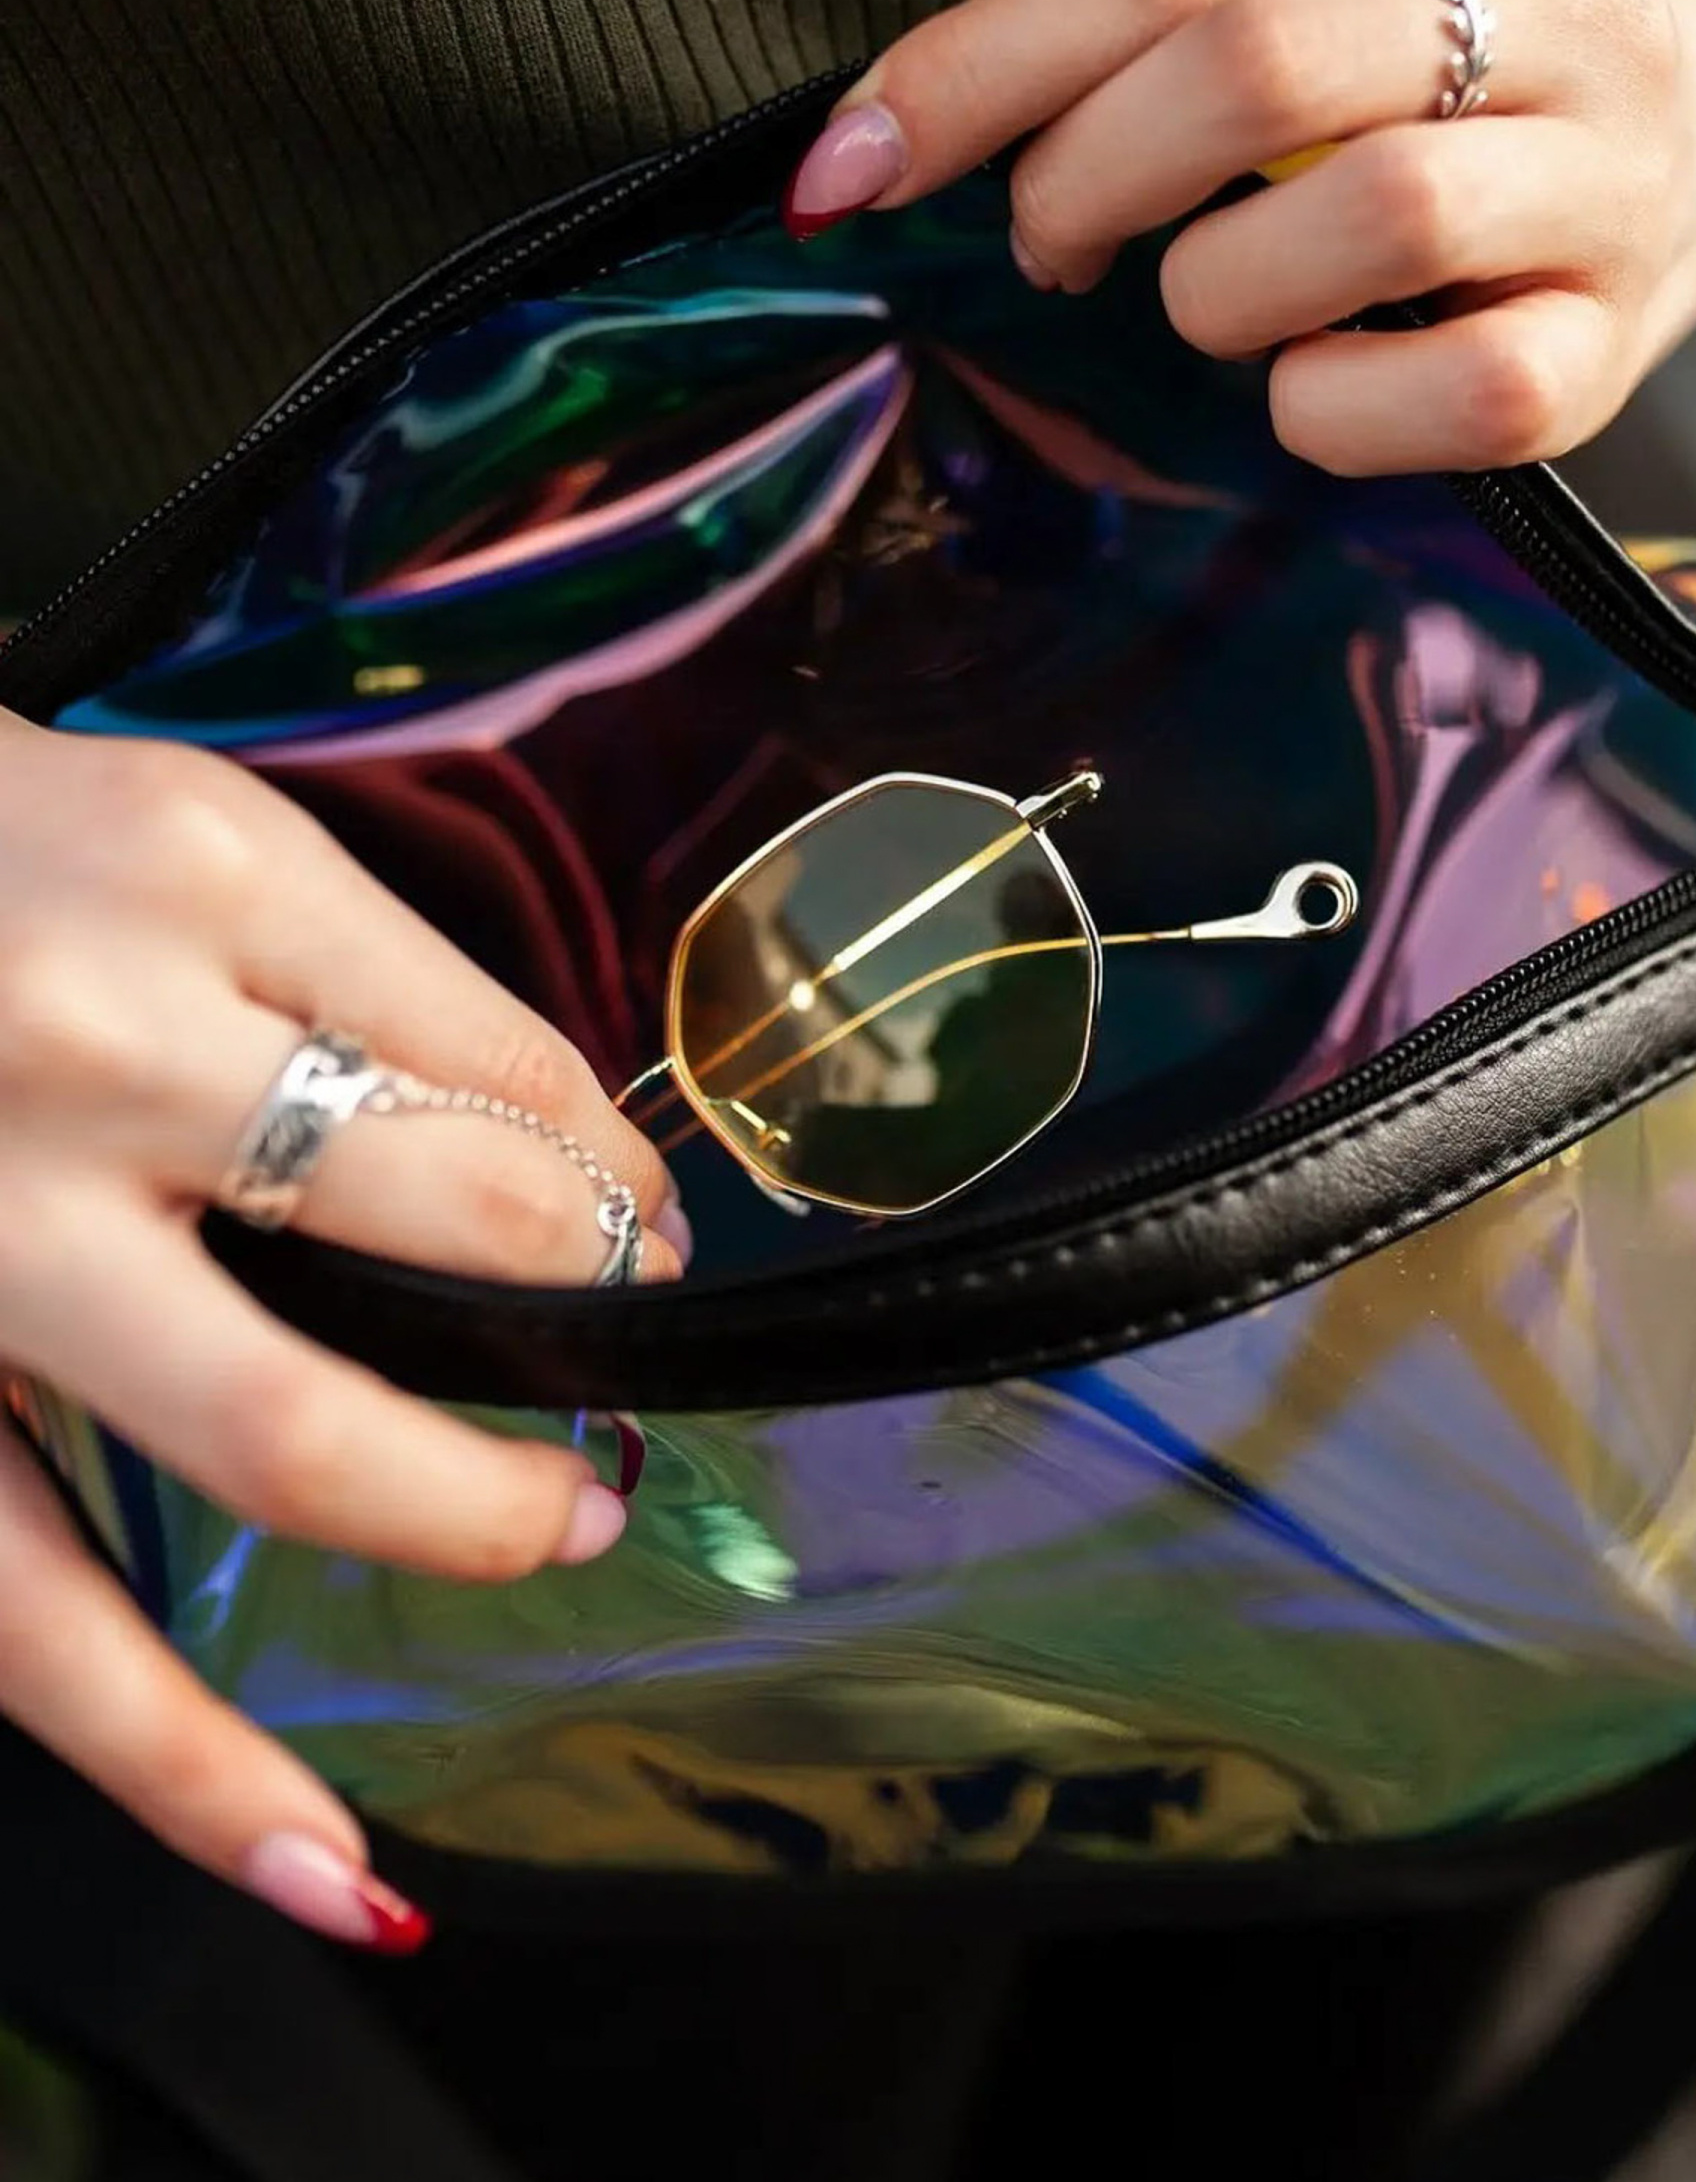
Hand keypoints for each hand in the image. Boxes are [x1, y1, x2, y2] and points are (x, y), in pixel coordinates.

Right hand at [0, 714, 685, 1948]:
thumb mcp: (199, 835)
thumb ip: (370, 981)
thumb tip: (570, 1168)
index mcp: (203, 876)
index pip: (505, 1067)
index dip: (608, 1179)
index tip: (630, 1229)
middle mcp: (95, 1047)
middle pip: (442, 1218)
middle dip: (582, 1310)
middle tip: (618, 1368)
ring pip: (272, 1437)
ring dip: (462, 1513)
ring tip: (563, 1531)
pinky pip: (36, 1618)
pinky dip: (183, 1764)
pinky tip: (319, 1864)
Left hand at [784, 0, 1695, 474]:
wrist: (1691, 146)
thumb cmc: (1432, 74)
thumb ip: (1147, 23)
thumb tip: (866, 150)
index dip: (986, 67)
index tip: (845, 170)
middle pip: (1263, 64)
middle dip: (1092, 175)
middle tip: (1049, 241)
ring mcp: (1624, 166)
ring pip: (1376, 214)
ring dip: (1223, 290)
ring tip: (1216, 300)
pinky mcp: (1628, 333)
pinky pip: (1464, 394)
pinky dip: (1334, 410)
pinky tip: (1313, 381)